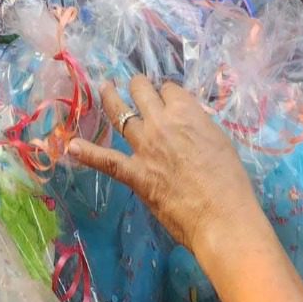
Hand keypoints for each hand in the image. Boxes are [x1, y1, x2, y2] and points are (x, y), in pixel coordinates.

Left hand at [68, 77, 258, 253]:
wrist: (222, 216)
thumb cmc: (230, 181)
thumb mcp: (220, 141)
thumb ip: (199, 127)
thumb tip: (187, 122)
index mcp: (186, 112)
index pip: (169, 89)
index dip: (167, 93)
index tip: (167, 97)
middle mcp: (161, 122)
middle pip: (141, 92)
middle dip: (137, 85)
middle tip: (134, 85)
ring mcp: (144, 147)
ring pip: (120, 114)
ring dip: (110, 98)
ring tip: (104, 88)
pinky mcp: (135, 173)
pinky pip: (106, 161)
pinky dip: (88, 153)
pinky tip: (72, 147)